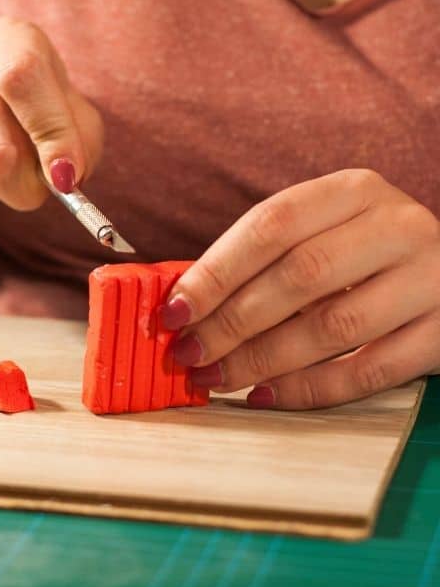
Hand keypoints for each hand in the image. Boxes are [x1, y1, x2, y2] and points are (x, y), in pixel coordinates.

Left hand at [160, 169, 439, 409]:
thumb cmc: (361, 255)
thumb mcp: (319, 234)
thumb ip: (259, 261)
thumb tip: (183, 306)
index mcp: (353, 191)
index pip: (272, 225)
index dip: (216, 271)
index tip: (173, 311)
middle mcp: (397, 226)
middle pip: (299, 276)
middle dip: (231, 322)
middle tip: (188, 354)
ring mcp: (432, 278)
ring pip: (332, 326)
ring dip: (261, 359)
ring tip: (215, 378)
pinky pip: (368, 371)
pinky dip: (307, 389)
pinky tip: (263, 395)